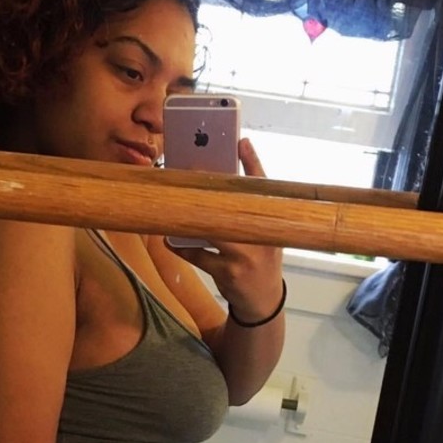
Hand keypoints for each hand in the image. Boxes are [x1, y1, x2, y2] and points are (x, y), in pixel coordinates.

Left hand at [166, 138, 283, 319]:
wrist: (264, 300)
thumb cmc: (261, 258)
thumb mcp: (265, 232)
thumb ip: (250, 209)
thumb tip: (225, 180)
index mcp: (273, 222)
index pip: (265, 186)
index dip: (253, 161)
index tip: (241, 141)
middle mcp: (261, 236)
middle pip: (232, 205)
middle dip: (209, 189)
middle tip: (191, 171)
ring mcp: (244, 256)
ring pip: (211, 230)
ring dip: (190, 219)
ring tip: (174, 206)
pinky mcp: (227, 272)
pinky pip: (198, 255)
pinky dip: (181, 247)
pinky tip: (169, 240)